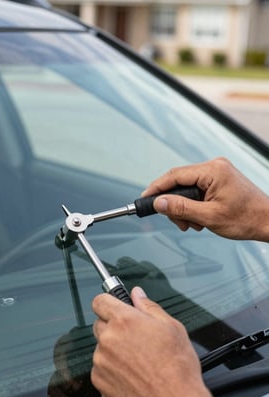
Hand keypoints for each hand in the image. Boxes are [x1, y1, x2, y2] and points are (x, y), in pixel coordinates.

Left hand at [91, 287, 227, 396]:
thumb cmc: (177, 366)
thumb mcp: (171, 327)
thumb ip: (149, 306)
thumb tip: (137, 294)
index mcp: (124, 320)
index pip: (100, 301)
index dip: (108, 303)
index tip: (114, 308)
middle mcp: (109, 337)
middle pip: (99, 323)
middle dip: (113, 327)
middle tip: (134, 338)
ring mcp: (101, 359)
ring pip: (101, 346)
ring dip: (113, 349)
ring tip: (137, 360)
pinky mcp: (99, 379)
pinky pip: (100, 367)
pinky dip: (111, 369)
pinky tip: (131, 374)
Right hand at [142, 157, 268, 241]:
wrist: (267, 221)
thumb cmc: (246, 218)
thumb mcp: (209, 216)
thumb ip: (181, 208)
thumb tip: (159, 202)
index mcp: (213, 171)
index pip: (175, 175)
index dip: (157, 188)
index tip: (145, 198)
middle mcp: (214, 167)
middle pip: (179, 182)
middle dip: (174, 204)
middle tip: (179, 222)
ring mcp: (217, 173)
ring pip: (186, 189)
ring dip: (184, 208)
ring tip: (193, 224)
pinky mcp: (218, 180)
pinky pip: (196, 190)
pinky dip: (193, 206)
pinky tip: (199, 219)